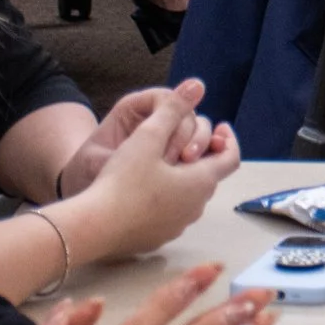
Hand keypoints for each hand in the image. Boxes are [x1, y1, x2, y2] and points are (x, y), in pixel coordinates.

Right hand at [63, 87, 239, 262]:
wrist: (93, 228)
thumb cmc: (123, 181)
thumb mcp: (148, 137)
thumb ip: (173, 110)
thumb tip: (197, 86)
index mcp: (201, 182)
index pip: (231, 158)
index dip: (229, 139)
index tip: (220, 126)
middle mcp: (195, 208)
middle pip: (208, 176)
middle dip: (200, 156)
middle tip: (184, 139)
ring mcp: (176, 226)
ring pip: (187, 196)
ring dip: (182, 177)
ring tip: (161, 161)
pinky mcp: (156, 238)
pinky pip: (169, 213)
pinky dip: (165, 197)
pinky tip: (142, 188)